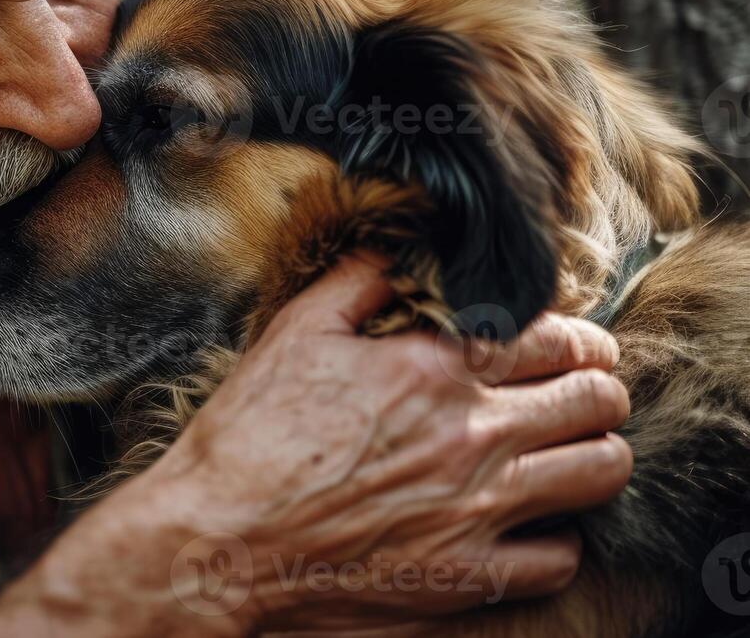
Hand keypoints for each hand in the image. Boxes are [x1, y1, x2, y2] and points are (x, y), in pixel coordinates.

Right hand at [0, 254, 629, 636]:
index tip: (568, 343)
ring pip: (600, 472)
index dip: (576, 334)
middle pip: (596, 400)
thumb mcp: (294, 333)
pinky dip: (554, 536)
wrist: (220, 542)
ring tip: (570, 450)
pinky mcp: (470, 577)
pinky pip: (560, 556)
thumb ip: (362, 279)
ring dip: (594, 452)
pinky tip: (525, 522)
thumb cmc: (248, 437)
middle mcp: (472, 435)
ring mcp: (478, 510)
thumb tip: (408, 243)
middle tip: (582, 390)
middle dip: (599, 386)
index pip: (554, 336)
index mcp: (432, 368)